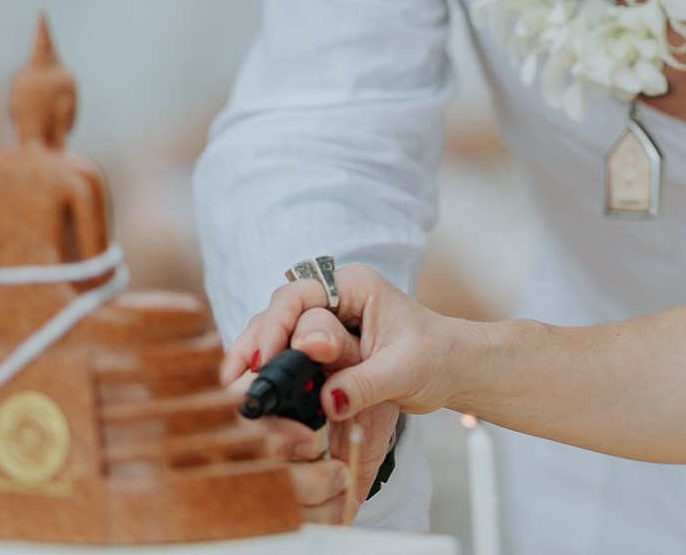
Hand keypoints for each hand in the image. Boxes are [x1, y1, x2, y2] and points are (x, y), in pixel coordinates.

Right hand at [222, 265, 447, 521]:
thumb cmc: (436, 356)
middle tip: (233, 379)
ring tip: (232, 386)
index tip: (264, 360)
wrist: (453, 367)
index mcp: (355, 286)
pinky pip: (287, 354)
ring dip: (254, 356)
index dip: (278, 326)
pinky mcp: (321, 348)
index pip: (302, 296)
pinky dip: (269, 370)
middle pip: (280, 312)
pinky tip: (250, 389)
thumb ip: (363, 383)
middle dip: (256, 342)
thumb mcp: (404, 370)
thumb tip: (327, 399)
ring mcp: (326, 321)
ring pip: (277, 331)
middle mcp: (334, 297)